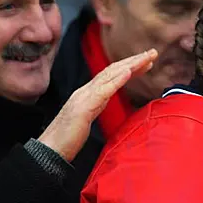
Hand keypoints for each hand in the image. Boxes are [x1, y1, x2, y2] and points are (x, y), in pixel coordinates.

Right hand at [39, 49, 157, 161]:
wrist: (50, 149)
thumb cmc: (67, 138)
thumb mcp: (86, 119)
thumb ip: (96, 107)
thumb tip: (105, 101)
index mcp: (88, 94)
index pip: (112, 75)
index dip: (130, 67)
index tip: (147, 63)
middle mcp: (86, 91)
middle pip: (113, 70)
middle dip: (134, 61)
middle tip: (152, 53)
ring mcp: (84, 97)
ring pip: (110, 75)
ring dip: (130, 65)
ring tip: (146, 58)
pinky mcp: (83, 108)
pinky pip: (103, 91)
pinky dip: (116, 80)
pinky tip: (128, 72)